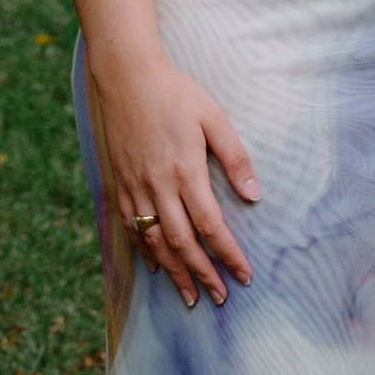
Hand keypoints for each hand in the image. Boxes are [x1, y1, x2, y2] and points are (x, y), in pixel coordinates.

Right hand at [89, 51, 257, 308]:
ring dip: (174, 272)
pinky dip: (146, 251)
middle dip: (203, 274)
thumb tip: (254, 194)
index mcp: (185, 171)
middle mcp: (157, 186)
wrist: (126, 77)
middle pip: (182, 243)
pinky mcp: (120, 184)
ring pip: (155, 242)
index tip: (244, 275)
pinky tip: (158, 267)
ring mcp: (135, 187)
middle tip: (221, 297)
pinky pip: (132, 228)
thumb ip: (235, 156)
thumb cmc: (175, 94)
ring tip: (191, 296)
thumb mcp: (213, 118)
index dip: (228, 254)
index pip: (210, 226)